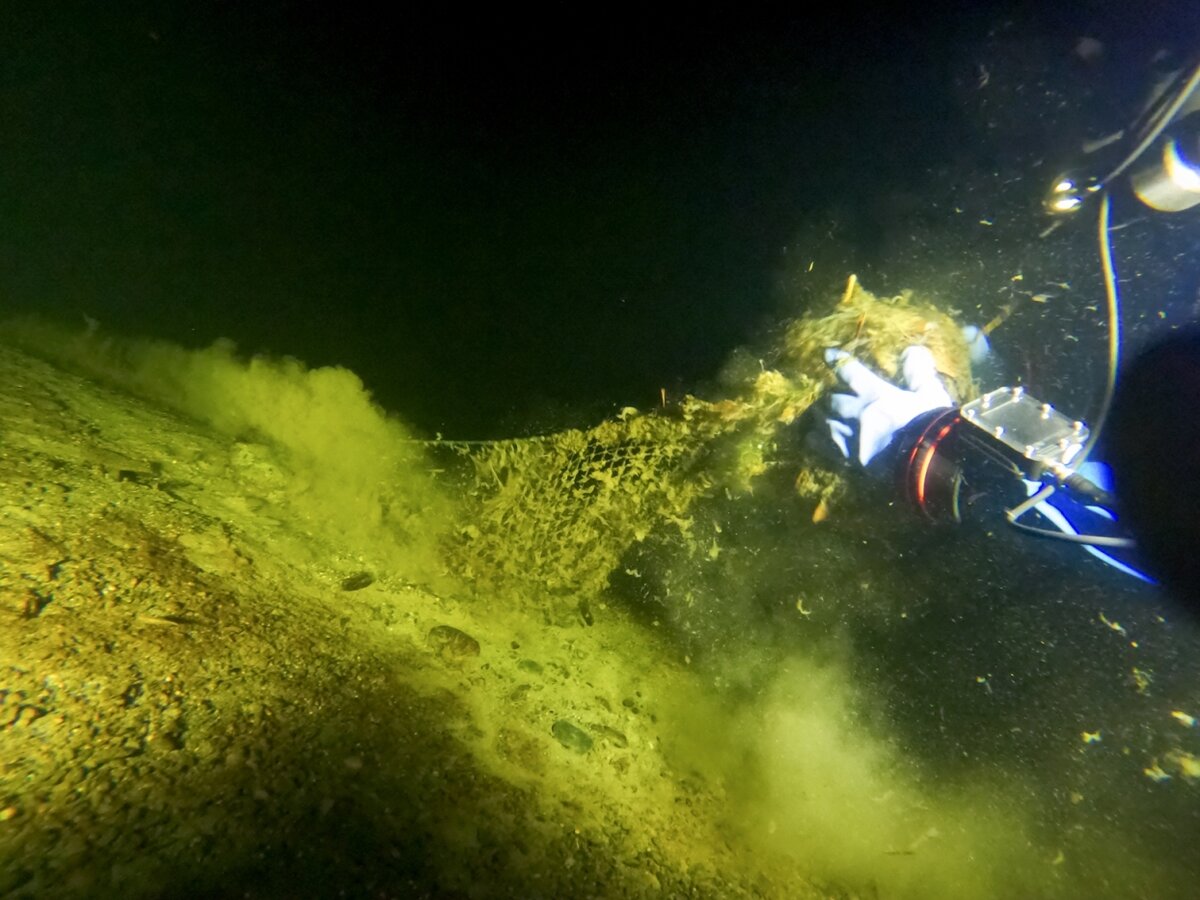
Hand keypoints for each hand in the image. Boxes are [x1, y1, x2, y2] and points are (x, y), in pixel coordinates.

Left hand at [824, 345, 952, 465]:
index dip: (838, 361)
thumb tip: (911, 351)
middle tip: (828, 397)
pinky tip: (812, 438)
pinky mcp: (849, 460)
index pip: (851, 371)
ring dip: (823, 419)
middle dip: (831, 398)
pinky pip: (826, 448)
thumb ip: (919, 373)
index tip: (827, 354)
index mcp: (876, 395)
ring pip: (827, 424)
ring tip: (818, 417)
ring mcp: (851, 437)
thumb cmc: (932, 427)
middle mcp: (858, 414)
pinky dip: (818, 441)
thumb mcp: (931, 396)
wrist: (926, 465)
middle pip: (834, 400)